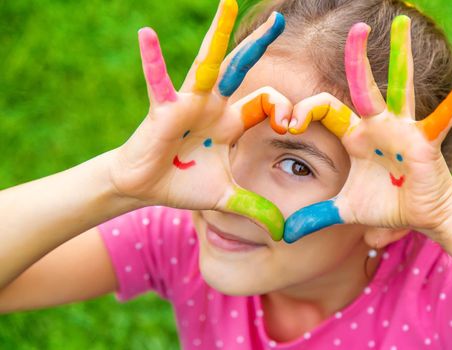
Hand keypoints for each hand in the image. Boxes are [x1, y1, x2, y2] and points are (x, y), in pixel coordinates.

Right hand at [108, 0, 291, 239]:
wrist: (146, 188)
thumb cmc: (183, 185)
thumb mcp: (226, 197)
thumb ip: (255, 209)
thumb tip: (281, 233)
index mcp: (232, 122)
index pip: (267, 103)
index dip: (285, 110)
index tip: (291, 125)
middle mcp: (214, 106)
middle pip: (241, 70)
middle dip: (260, 45)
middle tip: (280, 19)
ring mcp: (189, 103)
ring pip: (208, 64)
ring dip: (218, 34)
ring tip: (228, 2)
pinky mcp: (164, 108)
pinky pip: (159, 81)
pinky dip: (153, 61)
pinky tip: (147, 34)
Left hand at [284, 15, 451, 243]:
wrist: (418, 215)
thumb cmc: (385, 204)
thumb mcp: (344, 210)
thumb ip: (315, 217)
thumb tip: (284, 235)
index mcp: (354, 134)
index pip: (324, 109)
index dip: (302, 111)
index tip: (285, 123)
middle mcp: (376, 124)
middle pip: (362, 84)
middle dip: (357, 56)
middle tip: (356, 27)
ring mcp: (401, 128)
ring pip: (399, 87)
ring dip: (401, 57)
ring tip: (402, 23)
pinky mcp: (423, 142)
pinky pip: (439, 121)